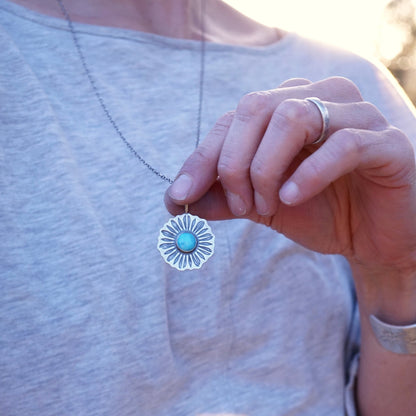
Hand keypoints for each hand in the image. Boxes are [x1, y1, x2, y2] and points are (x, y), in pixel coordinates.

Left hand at [165, 77, 415, 271]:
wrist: (373, 239)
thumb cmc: (321, 213)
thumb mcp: (261, 205)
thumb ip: (223, 197)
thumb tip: (176, 201)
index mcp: (288, 108)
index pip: (233, 118)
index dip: (202, 158)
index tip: (178, 197)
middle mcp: (320, 98)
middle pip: (256, 108)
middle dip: (234, 164)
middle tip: (239, 206)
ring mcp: (356, 115)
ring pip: (293, 117)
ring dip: (266, 169)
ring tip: (268, 206)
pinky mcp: (387, 142)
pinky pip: (342, 144)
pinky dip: (308, 174)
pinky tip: (292, 198)